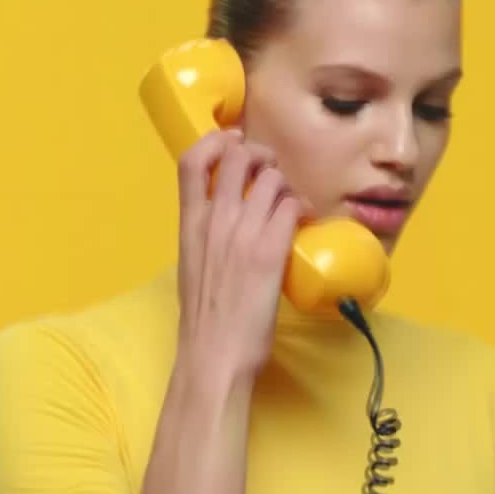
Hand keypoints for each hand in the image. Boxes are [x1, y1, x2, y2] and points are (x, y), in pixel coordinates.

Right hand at [173, 128, 304, 382]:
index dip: (215, 141)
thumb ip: (204, 234)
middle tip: (273, 173)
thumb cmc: (204, 317)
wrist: (214, 353)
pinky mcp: (270, 249)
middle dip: (262, 156)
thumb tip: (224, 218)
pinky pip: (292, 206)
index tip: (232, 142)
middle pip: (240, 157)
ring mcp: (243, 232)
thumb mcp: (191, 264)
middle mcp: (215, 220)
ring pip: (272, 178)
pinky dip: (302, 206)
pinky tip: (304, 219)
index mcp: (190, 223)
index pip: (192, 161)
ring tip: (292, 203)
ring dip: (286, 184)